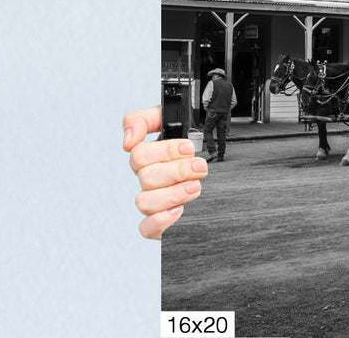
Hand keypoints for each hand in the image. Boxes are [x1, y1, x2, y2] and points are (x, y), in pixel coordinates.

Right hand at [124, 106, 204, 239]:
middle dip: (178, 170)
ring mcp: (154, 201)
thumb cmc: (193, 148)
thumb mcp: (177, 122)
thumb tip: (128, 139)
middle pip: (146, 177)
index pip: (138, 153)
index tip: (188, 148)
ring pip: (145, 202)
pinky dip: (161, 220)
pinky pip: (146, 228)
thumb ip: (146, 120)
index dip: (165, 150)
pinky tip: (179, 210)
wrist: (220, 176)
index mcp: (149, 157)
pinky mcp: (160, 224)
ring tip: (195, 187)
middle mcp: (149, 180)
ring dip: (173, 194)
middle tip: (199, 167)